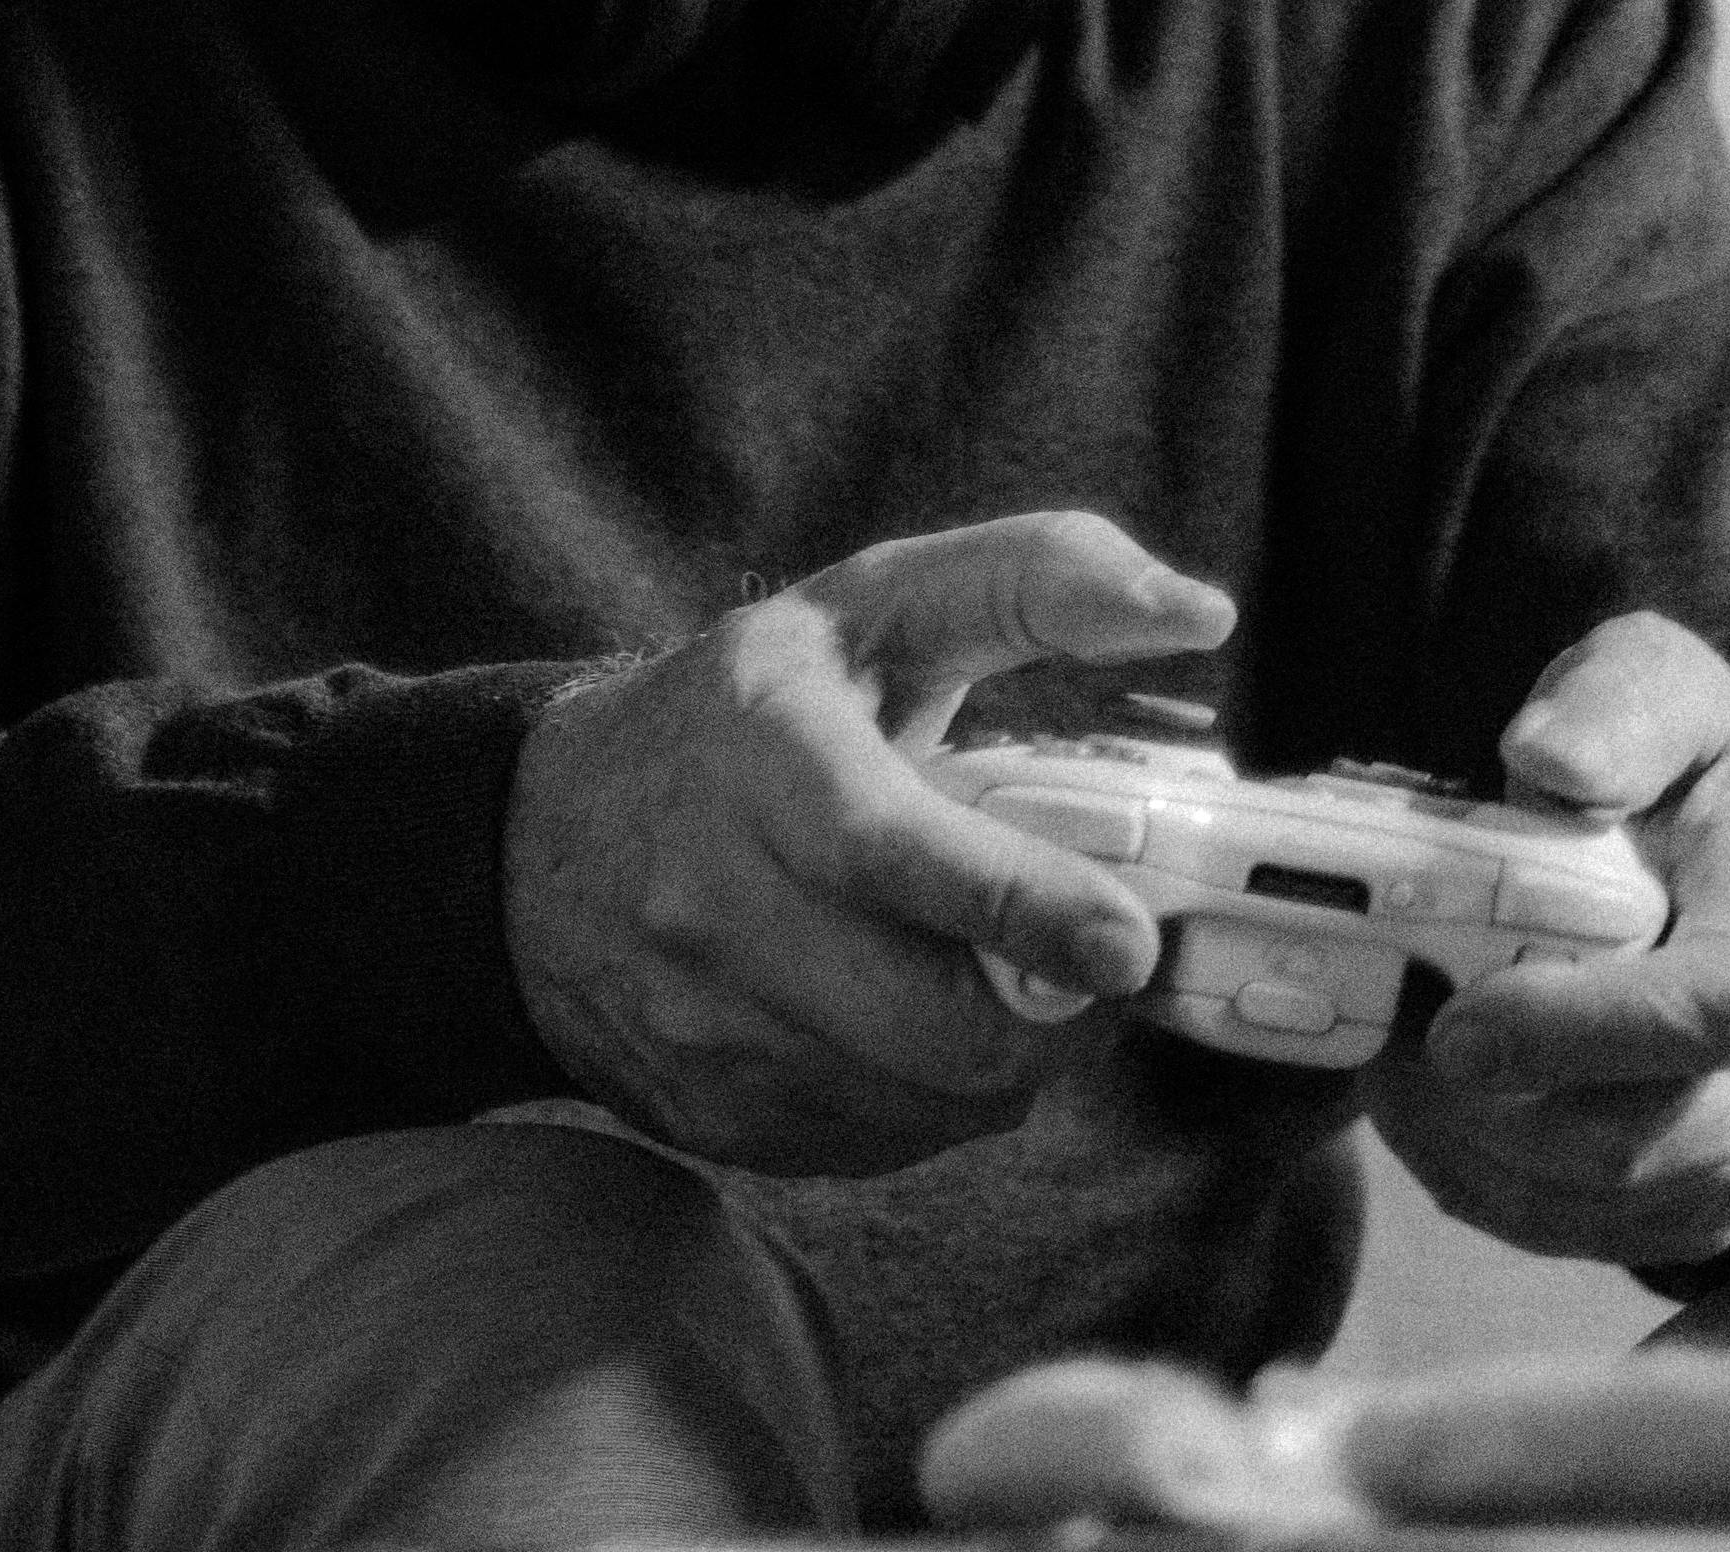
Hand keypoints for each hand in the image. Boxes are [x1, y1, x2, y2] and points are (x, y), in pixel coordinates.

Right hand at [507, 514, 1236, 1173]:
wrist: (529, 847)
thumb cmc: (733, 718)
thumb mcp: (864, 610)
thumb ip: (1034, 585)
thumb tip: (1199, 613)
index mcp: (764, 762)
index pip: (894, 855)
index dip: (1025, 909)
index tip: (1127, 940)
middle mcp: (716, 905)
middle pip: (939, 1026)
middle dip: (1054, 1012)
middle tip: (1088, 961)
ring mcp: (707, 1026)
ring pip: (932, 1099)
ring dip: (1002, 1054)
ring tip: (982, 975)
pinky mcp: (712, 1116)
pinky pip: (883, 1143)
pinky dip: (927, 1095)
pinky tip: (896, 1016)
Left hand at [1372, 615, 1729, 1264]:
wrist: (1728, 859)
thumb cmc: (1679, 773)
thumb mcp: (1656, 686)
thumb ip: (1614, 708)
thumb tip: (1549, 757)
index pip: (1727, 1008)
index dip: (1583, 1028)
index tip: (1458, 1018)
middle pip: (1649, 1134)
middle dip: (1490, 1104)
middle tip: (1381, 1039)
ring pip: (1608, 1201)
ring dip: (1470, 1150)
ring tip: (1390, 1066)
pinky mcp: (1707, 1192)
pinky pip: (1593, 1234)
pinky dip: (1488, 1189)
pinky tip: (1432, 1115)